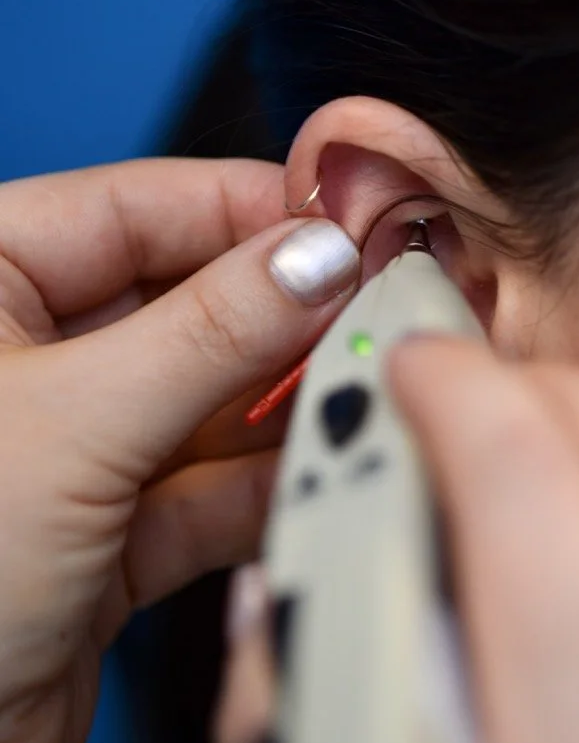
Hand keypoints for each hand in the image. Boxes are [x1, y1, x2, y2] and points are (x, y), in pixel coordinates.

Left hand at [0, 158, 359, 742]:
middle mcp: (26, 353)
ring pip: (208, 398)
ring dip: (287, 403)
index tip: (353, 230)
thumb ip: (212, 332)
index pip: (140, 204)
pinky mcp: (105, 538)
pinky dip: (266, 485)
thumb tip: (318, 257)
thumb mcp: (73, 423)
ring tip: (366, 392)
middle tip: (380, 313)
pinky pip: (207, 489)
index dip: (253, 212)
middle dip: (284, 314)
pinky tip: (324, 470)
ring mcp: (70, 447)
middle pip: (188, 298)